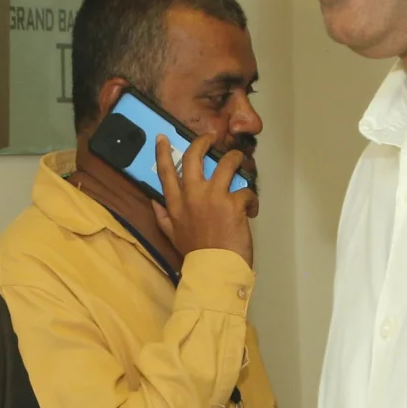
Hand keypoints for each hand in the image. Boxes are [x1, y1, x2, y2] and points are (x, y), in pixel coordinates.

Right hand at [153, 132, 257, 264]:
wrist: (214, 270)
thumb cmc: (195, 255)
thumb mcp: (173, 235)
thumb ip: (163, 217)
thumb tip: (154, 201)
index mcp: (176, 204)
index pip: (166, 172)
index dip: (162, 152)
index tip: (163, 137)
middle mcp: (192, 195)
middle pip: (194, 157)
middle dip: (203, 142)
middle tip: (211, 138)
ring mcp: (213, 197)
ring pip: (227, 164)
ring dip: (235, 159)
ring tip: (240, 162)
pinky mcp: (233, 203)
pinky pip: (246, 191)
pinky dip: (252, 200)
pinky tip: (251, 211)